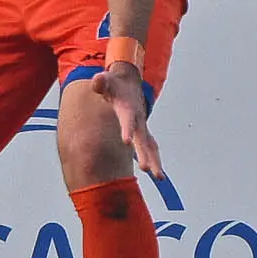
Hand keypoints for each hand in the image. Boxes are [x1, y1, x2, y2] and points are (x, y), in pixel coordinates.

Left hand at [96, 64, 162, 178]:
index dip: (127, 129)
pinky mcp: (143, 131)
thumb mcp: (106, 80)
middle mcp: (138, 119)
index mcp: (127, 108)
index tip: (126, 142)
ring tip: (159, 177)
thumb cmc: (113, 84)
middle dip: (143, 153)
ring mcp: (142, 126)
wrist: (129, 83)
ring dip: (154, 160)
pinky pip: (150, 146)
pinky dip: (154, 158)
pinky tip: (157, 174)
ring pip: (150, 145)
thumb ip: (101, 82)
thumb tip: (97, 80)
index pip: (127, 120)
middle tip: (145, 168)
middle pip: (142, 138)